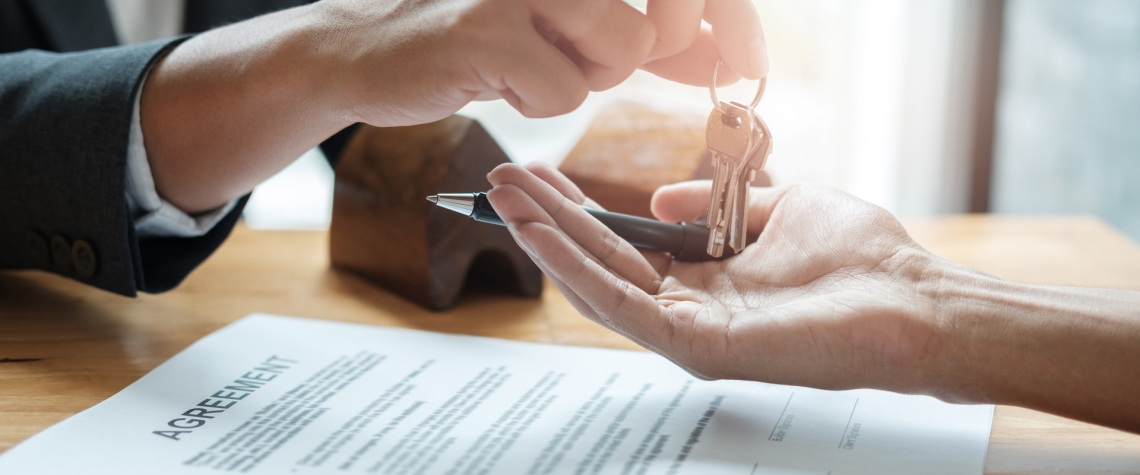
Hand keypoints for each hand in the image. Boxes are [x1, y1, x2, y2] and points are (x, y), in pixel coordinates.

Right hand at [145, 0, 767, 211]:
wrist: (375, 50)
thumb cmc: (485, 39)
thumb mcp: (578, 30)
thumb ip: (653, 37)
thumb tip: (727, 56)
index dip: (730, 18)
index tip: (746, 67)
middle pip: (667, 10)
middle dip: (663, 46)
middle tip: (603, 56)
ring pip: (622, 46)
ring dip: (587, 74)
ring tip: (534, 60)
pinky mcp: (483, 28)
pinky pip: (565, 90)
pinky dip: (540, 103)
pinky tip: (498, 81)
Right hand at [486, 163, 942, 394]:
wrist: (914, 300)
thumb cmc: (863, 259)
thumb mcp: (782, 207)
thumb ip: (718, 204)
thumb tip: (661, 201)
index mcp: (707, 280)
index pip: (625, 246)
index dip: (579, 211)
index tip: (541, 175)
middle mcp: (690, 309)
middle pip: (601, 262)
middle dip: (547, 220)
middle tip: (499, 181)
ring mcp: (689, 332)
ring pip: (599, 284)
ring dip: (547, 240)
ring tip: (503, 200)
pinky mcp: (696, 347)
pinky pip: (622, 305)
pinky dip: (574, 268)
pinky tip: (539, 233)